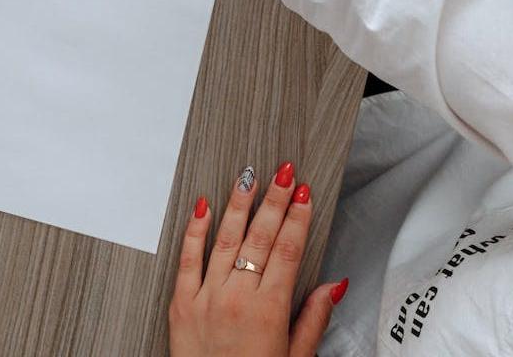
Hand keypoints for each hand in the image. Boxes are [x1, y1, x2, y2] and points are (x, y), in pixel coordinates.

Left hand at [169, 161, 344, 356]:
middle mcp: (236, 298)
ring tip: (247, 177)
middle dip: (275, 201)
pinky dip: (195, 230)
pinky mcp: (180, 303)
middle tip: (284, 173)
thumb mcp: (296, 356)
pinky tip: (202, 206)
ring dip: (238, 205)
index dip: (298, 218)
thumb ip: (313, 317)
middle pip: (260, 238)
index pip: (288, 250)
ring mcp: (205, 297)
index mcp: (268, 310)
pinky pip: (187, 258)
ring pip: (224, 239)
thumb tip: (332, 285)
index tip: (305, 194)